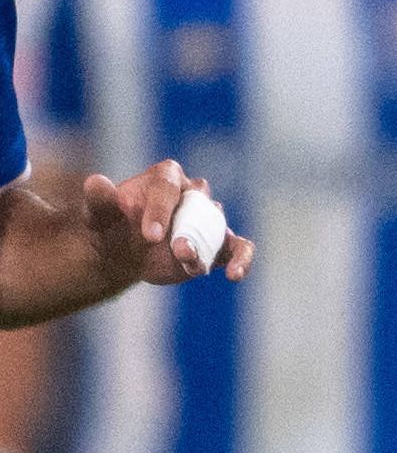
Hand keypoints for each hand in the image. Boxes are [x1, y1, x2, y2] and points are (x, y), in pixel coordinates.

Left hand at [84, 161, 251, 288]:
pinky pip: (239, 248)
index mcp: (165, 178)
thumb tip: (97, 182)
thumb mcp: (99, 214)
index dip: (162, 208)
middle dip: (187, 226)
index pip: (168, 186)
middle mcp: (192, 195)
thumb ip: (100, 200)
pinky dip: (242, 260)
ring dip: (205, 246)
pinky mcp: (218, 245)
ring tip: (189, 263)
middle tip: (172, 248)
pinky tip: (235, 274)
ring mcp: (207, 220)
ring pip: (217, 227)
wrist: (121, 252)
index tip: (150, 236)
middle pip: (197, 205)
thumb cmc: (110, 225)